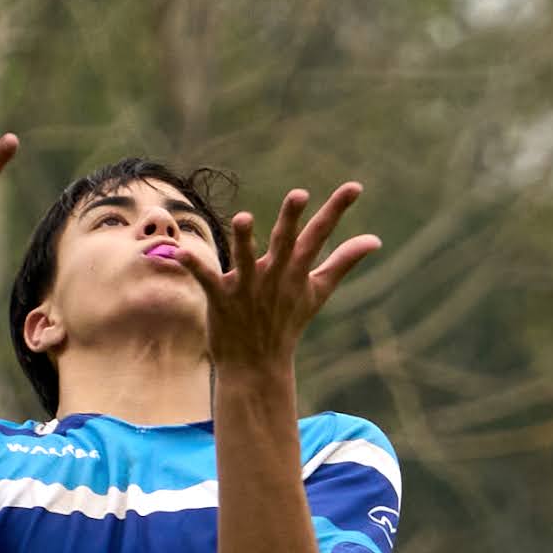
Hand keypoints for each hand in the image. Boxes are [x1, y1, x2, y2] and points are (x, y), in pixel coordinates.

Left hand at [185, 180, 378, 384]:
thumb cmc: (288, 322)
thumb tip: (375, 240)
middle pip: (285, 243)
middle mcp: (274, 276)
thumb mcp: (317, 292)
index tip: (354, 187)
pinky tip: (178, 253)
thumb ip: (343, 262)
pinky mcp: (221, 298)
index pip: (320, 235)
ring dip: (245, 240)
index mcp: (297, 271)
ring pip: (245, 259)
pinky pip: (207, 279)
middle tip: (299, 194)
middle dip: (291, 219)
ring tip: (245, 218)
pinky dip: (194, 266)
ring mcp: (248, 288)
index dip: (336, 210)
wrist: (257, 365)